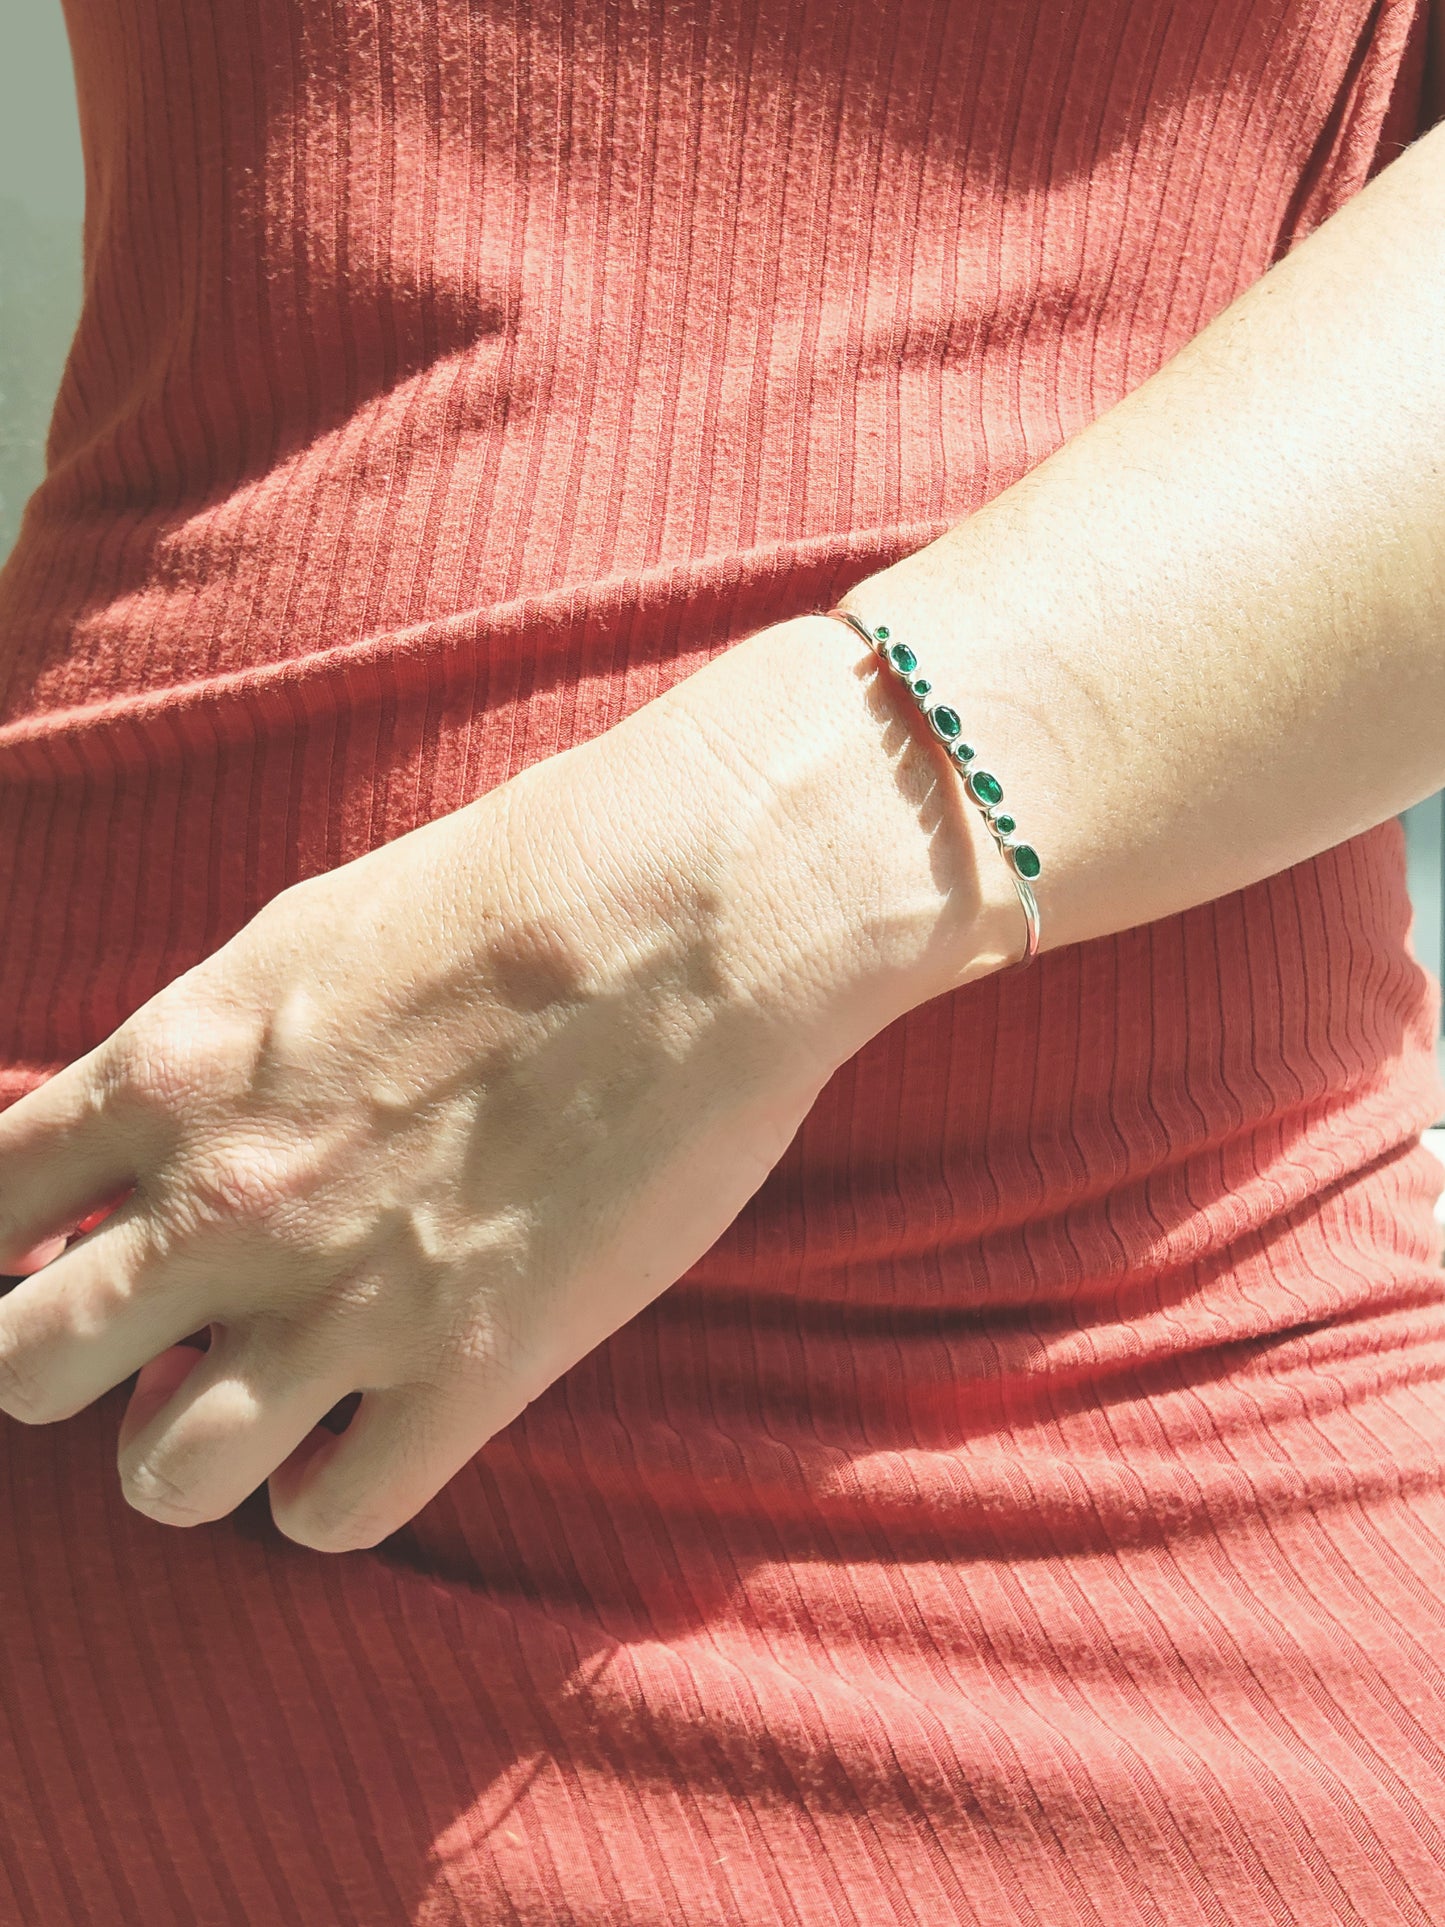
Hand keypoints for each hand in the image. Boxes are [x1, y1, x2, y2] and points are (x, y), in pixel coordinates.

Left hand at [0, 687, 844, 1551]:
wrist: (700, 912)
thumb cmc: (517, 885)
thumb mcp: (306, 935)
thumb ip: (200, 1056)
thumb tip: (149, 1136)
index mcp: (170, 1076)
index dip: (1, 1251)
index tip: (63, 1252)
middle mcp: (224, 1206)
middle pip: (24, 1369)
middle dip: (71, 1365)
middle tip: (161, 1335)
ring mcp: (342, 1302)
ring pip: (157, 1482)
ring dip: (187, 1453)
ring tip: (259, 1405)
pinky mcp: (471, 1373)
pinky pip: (329, 1517)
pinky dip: (326, 1493)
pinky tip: (366, 1434)